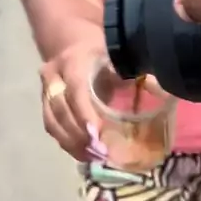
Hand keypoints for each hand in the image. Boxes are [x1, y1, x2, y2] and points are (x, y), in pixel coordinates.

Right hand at [39, 42, 126, 160]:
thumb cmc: (100, 51)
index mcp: (72, 61)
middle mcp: (53, 75)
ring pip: (52, 121)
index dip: (84, 113)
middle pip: (60, 110)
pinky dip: (67, 143)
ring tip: (93, 158)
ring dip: (72, 143)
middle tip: (100, 153)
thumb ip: (127, 71)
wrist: (72, 43)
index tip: (98, 134)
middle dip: (79, 135)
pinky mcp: (44, 104)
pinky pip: (51, 127)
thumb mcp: (114, 55)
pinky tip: (84, 154)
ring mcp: (45, 90)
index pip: (75, 90)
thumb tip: (156, 88)